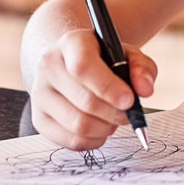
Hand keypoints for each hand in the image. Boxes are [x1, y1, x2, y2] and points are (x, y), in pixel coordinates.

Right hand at [29, 29, 156, 150]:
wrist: (70, 64)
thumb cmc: (102, 60)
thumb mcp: (126, 54)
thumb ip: (141, 68)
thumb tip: (144, 90)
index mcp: (71, 43)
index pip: (83, 67)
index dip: (108, 87)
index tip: (129, 100)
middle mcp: (49, 66)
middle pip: (85, 101)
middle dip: (115, 113)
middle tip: (128, 113)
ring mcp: (40, 94)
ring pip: (79, 125)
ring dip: (106, 128)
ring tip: (113, 118)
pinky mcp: (39, 119)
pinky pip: (71, 141)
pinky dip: (94, 140)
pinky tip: (101, 128)